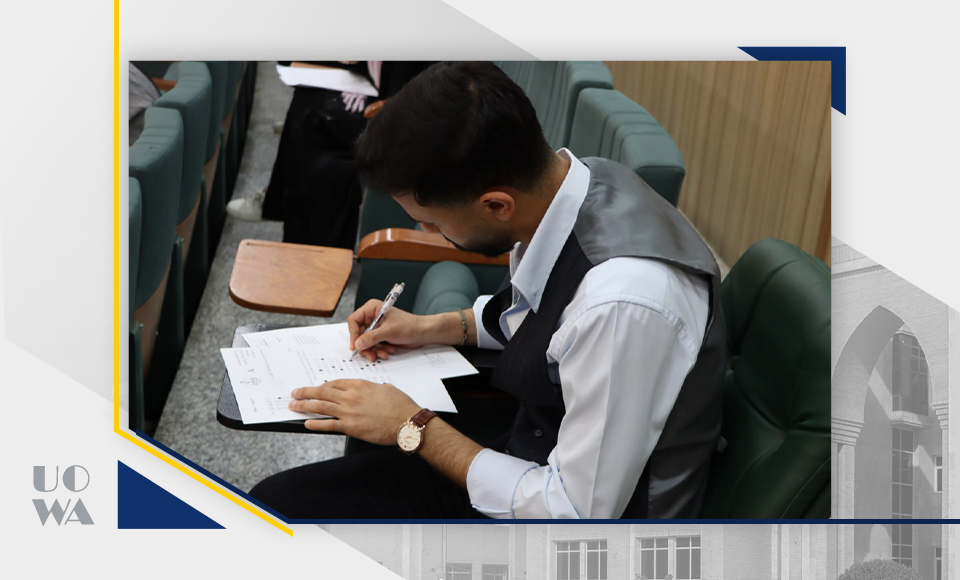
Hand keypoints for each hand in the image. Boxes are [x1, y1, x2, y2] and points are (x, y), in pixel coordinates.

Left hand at [288, 380, 420, 444]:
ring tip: (293, 405)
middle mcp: (351, 396)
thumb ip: (379, 389)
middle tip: (295, 393)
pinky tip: (306, 423)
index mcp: (360, 385)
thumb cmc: (402, 406)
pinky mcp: (350, 427)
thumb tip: (379, 389)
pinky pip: (328, 425)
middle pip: (323, 392)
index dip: (323, 385)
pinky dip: (315, 423)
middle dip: (306, 392)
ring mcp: (349, 411)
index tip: (316, 387)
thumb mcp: (389, 390)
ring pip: (321, 406)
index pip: (335, 383)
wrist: (407, 422)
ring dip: (304, 405)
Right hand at [347, 299, 434, 361]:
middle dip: (365, 346)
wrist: (423, 333)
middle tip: (371, 355)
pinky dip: (379, 350)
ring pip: (365, 342)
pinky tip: (388, 351)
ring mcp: (376, 327)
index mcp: (371, 309)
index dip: (353, 334)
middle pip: (358, 334)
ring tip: (383, 353)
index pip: (354, 320)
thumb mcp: (388, 331)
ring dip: (373, 350)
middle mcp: (372, 317)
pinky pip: (373, 345)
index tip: (355, 346)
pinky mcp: (381, 336)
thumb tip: (357, 344)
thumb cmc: (409, 326)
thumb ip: (371, 338)